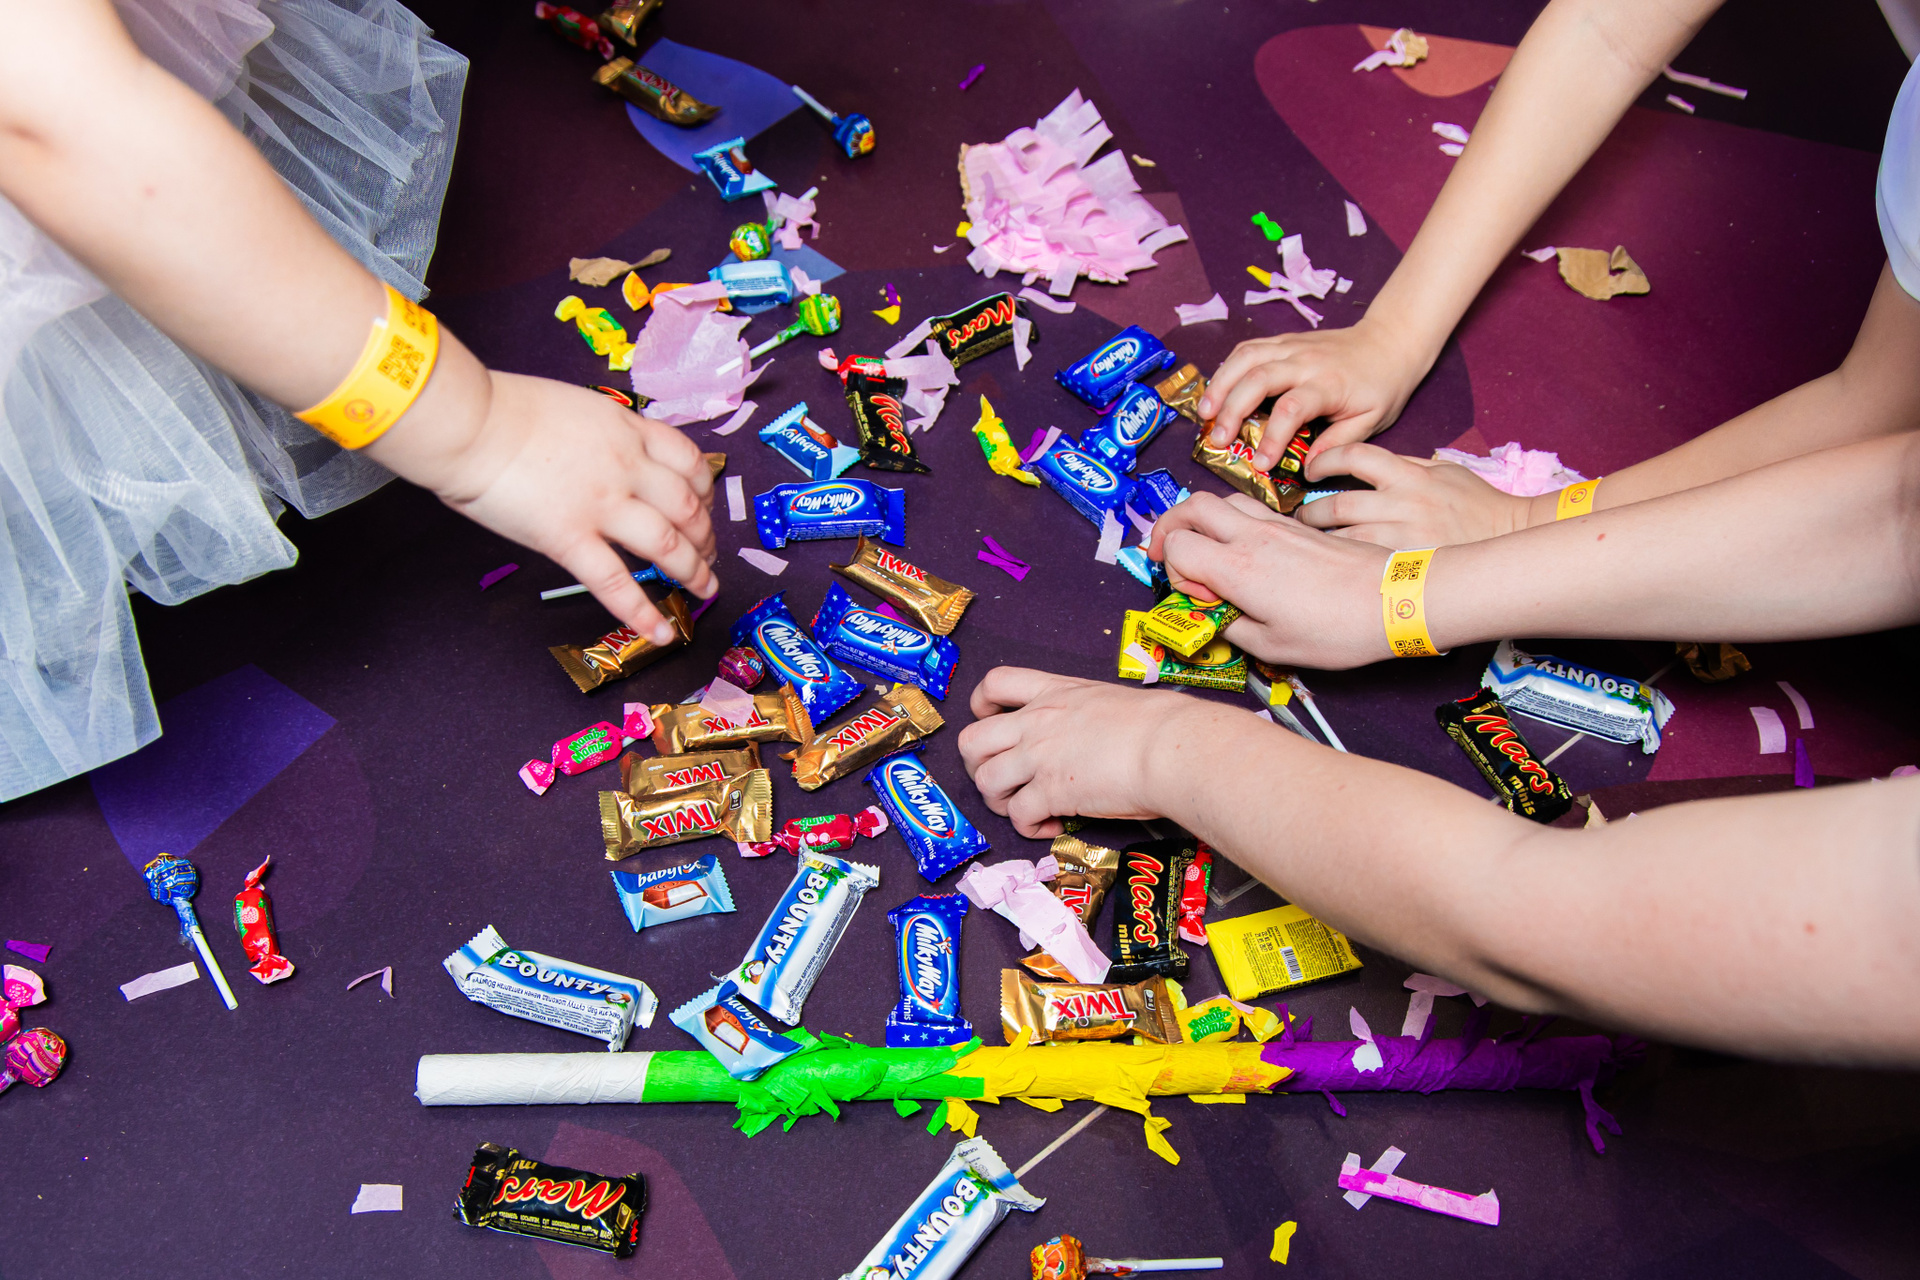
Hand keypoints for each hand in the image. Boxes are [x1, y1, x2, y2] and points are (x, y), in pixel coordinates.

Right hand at [433, 372, 717, 643]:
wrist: (468, 422)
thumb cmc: (503, 409)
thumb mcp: (575, 407)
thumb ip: (602, 436)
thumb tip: (608, 459)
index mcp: (626, 429)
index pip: (688, 461)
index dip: (706, 491)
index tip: (706, 507)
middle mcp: (626, 466)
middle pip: (687, 507)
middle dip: (705, 536)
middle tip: (710, 555)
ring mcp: (602, 504)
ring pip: (667, 544)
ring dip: (693, 570)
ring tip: (705, 589)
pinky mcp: (569, 538)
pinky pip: (616, 583)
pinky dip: (643, 612)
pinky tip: (662, 633)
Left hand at [960, 667, 1196, 837]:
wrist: (1171, 747)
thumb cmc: (1158, 724)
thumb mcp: (1109, 700)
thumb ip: (1083, 714)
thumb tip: (1088, 738)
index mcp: (1053, 693)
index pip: (994, 684)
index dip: (980, 704)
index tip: (989, 719)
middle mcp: (1037, 722)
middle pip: (972, 740)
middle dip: (977, 765)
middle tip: (1001, 778)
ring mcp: (1039, 757)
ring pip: (985, 781)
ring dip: (999, 801)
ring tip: (1025, 807)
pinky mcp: (1051, 792)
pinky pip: (1018, 815)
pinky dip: (1028, 826)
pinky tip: (1051, 825)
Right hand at [1148, 492, 1391, 668]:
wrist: (1394, 601)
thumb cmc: (1336, 630)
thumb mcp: (1273, 646)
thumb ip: (1231, 628)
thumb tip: (1214, 617)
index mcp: (1238, 568)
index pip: (1178, 545)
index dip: (1174, 570)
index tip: (1196, 596)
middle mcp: (1253, 536)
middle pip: (1192, 504)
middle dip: (1171, 525)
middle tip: (1171, 553)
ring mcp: (1278, 525)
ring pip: (1222, 499)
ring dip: (1203, 519)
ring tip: (1208, 550)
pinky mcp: (1300, 525)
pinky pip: (1252, 507)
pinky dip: (1233, 521)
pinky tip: (1246, 551)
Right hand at [1195, 317, 1429, 469]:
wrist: (1391, 340)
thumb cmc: (1382, 385)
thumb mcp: (1371, 421)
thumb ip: (1338, 443)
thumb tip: (1307, 470)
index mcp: (1329, 385)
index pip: (1291, 409)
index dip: (1272, 438)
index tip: (1260, 465)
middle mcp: (1305, 361)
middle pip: (1258, 379)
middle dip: (1232, 410)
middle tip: (1217, 440)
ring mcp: (1292, 346)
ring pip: (1245, 357)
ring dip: (1220, 384)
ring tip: (1204, 413)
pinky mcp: (1284, 340)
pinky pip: (1248, 348)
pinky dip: (1228, 367)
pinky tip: (1217, 389)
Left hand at [1296, 442, 1537, 546]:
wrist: (1511, 538)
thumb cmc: (1478, 504)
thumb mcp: (1444, 472)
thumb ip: (1406, 465)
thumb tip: (1364, 464)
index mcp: (1410, 474)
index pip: (1354, 455)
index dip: (1324, 460)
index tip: (1311, 470)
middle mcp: (1403, 503)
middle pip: (1337, 503)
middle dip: (1310, 512)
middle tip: (1301, 518)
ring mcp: (1403, 538)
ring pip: (1344, 539)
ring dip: (1320, 541)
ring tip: (1310, 545)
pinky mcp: (1406, 567)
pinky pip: (1361, 564)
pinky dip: (1342, 564)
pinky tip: (1331, 566)